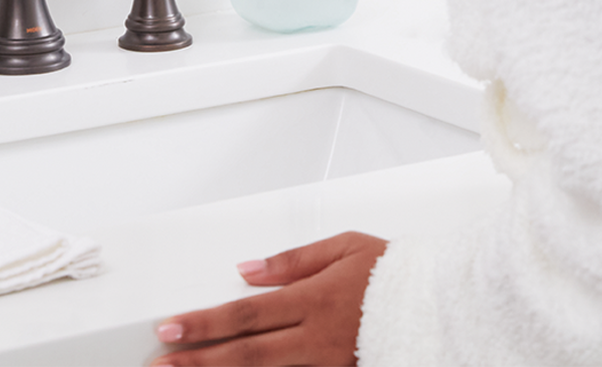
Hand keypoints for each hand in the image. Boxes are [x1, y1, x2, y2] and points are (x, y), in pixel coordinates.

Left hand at [152, 231, 388, 366]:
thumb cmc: (394, 273)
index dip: (205, 323)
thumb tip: (249, 268)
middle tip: (161, 362)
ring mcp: (326, 364)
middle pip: (246, 353)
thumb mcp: (344, 246)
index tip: (171, 327)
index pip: (246, 313)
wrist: (440, 305)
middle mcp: (317, 338)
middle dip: (199, 360)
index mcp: (314, 299)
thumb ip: (292, 260)